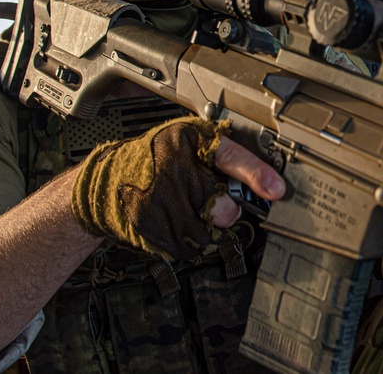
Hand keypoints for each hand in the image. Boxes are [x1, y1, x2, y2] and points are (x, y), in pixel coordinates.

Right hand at [70, 116, 283, 258]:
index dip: (255, 173)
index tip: (277, 190)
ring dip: (203, 226)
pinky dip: (184, 240)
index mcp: (186, 139)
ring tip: (184, 209)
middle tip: (209, 200)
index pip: (228, 155)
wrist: (105, 182)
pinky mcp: (148, 223)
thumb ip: (220, 159)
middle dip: (223, 208)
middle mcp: (171, 166)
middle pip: (221, 202)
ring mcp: (157, 197)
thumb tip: (264, 186)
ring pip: (205, 228)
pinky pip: (185, 245)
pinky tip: (170, 221)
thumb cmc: (153, 160)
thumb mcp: (185, 144)